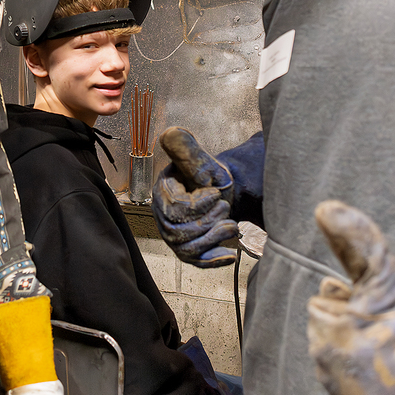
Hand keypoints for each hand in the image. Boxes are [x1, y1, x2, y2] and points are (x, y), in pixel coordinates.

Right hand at [152, 127, 237, 267]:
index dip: (199, 205)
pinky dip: (213, 260)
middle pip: (180, 232)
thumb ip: (187, 149)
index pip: (176, 209)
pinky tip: (230, 255)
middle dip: (208, 222)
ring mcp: (172, 235)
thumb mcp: (202, 161)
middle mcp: (162, 215)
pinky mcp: (185, 249)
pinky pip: (195, 262)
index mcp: (162, 192)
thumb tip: (170, 132)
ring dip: (214, 238)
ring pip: (188, 249)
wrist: (223, 193)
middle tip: (226, 208)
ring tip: (232, 225)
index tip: (216, 194)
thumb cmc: (211, 177)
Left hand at [308, 199, 394, 394]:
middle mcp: (336, 386)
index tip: (379, 308)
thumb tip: (324, 207)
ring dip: (373, 362)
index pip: (323, 310)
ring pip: (352, 373)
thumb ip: (356, 244)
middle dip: (360, 333)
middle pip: (335, 342)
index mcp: (328, 343)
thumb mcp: (389, 277)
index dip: (353, 303)